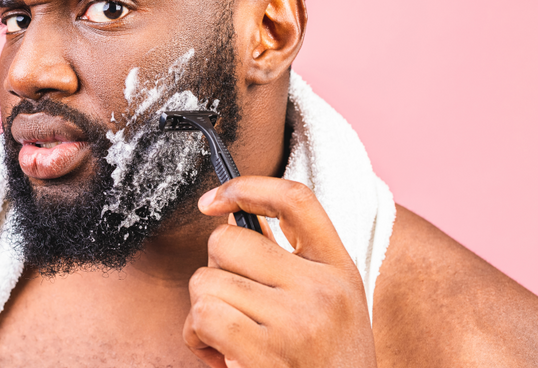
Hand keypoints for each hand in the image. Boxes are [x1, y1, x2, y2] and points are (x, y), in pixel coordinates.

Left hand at [183, 176, 376, 367]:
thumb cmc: (321, 364)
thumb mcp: (328, 308)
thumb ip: (291, 267)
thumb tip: (226, 220)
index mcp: (340, 270)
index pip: (296, 200)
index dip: (247, 187)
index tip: (213, 202)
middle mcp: (324, 290)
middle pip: (228, 242)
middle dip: (213, 271)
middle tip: (231, 305)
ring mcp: (298, 322)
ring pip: (206, 281)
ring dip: (202, 312)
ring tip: (229, 338)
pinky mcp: (267, 354)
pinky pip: (203, 318)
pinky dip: (197, 337)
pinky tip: (219, 355)